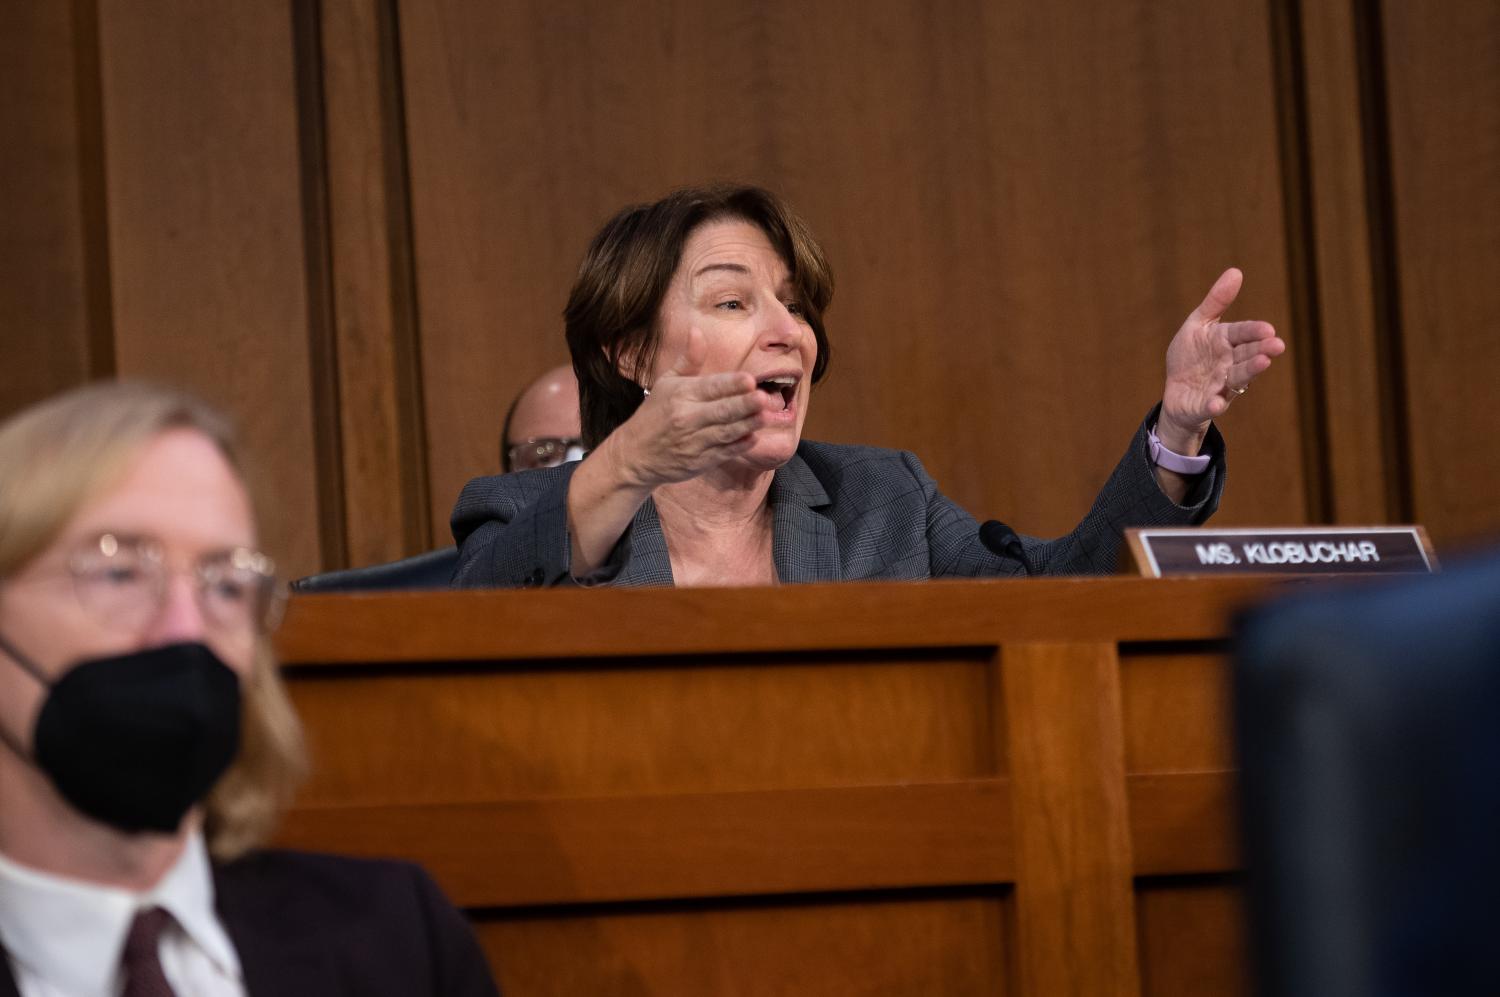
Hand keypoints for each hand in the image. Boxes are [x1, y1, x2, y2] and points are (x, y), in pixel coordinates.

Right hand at [610, 328, 773, 487]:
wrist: (635, 455)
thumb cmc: (654, 414)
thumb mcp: (666, 383)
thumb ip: (688, 360)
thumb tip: (697, 331)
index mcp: (681, 395)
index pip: (710, 387)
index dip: (730, 384)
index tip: (749, 380)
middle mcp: (687, 418)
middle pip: (721, 410)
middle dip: (744, 404)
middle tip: (764, 398)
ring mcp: (694, 442)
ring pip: (726, 432)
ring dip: (748, 424)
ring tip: (768, 415)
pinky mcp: (699, 461)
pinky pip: (723, 452)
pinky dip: (739, 446)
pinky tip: (754, 437)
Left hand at [1159, 267, 1284, 449]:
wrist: (1177, 393)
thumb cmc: (1191, 357)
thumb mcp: (1197, 325)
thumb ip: (1216, 302)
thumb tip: (1236, 271)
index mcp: (1226, 342)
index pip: (1243, 334)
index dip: (1254, 331)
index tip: (1268, 329)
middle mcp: (1229, 364)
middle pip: (1247, 356)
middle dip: (1261, 350)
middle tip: (1276, 345)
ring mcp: (1220, 385)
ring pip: (1238, 378)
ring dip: (1249, 371)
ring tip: (1262, 363)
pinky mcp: (1206, 404)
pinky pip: (1211, 405)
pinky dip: (1214, 404)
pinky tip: (1216, 404)